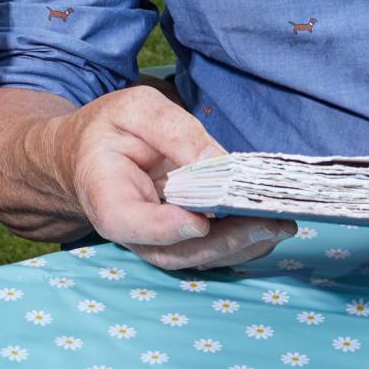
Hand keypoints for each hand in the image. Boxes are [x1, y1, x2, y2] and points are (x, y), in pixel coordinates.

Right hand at [44, 86, 294, 270]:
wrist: (87, 156)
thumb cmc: (109, 129)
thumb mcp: (135, 110)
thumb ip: (173, 131)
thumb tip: (219, 163)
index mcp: (106, 196)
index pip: (130, 223)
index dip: (166, 228)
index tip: (201, 222)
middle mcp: (130, 231)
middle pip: (174, 251)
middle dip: (224, 243)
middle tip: (267, 224)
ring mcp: (154, 241)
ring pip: (196, 258)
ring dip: (241, 247)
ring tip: (280, 227)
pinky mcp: (176, 239)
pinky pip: (207, 250)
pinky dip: (240, 243)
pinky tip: (269, 227)